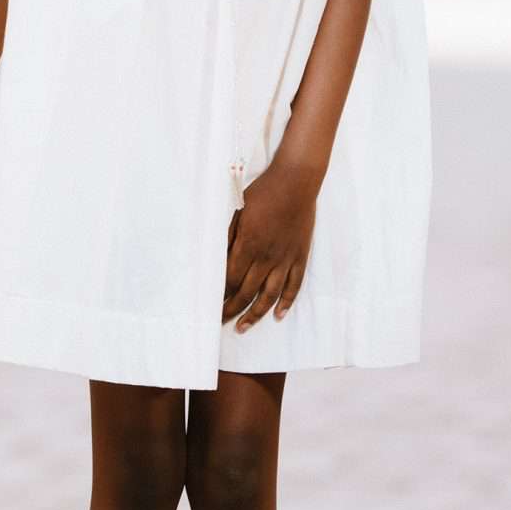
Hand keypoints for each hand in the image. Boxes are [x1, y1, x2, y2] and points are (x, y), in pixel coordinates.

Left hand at [222, 158, 318, 331]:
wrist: (296, 182)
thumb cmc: (262, 193)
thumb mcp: (236, 210)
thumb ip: (226, 236)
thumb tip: (216, 258)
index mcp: (248, 245)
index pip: (230, 279)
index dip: (220, 295)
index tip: (210, 305)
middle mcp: (267, 257)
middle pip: (246, 292)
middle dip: (231, 310)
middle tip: (220, 323)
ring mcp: (285, 259)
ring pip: (270, 295)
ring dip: (255, 314)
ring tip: (243, 327)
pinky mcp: (300, 256)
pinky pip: (294, 285)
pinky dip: (286, 302)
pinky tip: (278, 315)